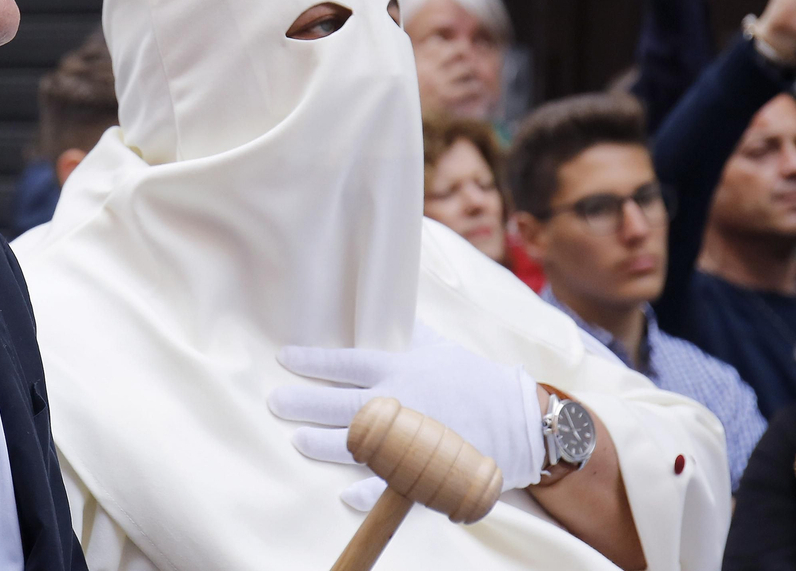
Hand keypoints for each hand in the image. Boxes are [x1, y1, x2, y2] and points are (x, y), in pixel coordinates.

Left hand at [269, 323, 544, 511]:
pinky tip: (342, 493)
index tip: (285, 358)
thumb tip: (381, 304)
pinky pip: (389, 485)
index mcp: (401, 370)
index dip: (312, 361)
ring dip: (321, 444)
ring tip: (297, 440)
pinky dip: (366, 491)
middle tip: (274, 402)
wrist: (520, 420)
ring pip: (355, 444)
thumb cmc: (474, 378)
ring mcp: (410, 440)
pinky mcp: (426, 470)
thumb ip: (404, 331)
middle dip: (303, 404)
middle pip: (339, 405)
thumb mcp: (438, 345)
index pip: (345, 363)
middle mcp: (400, 404)